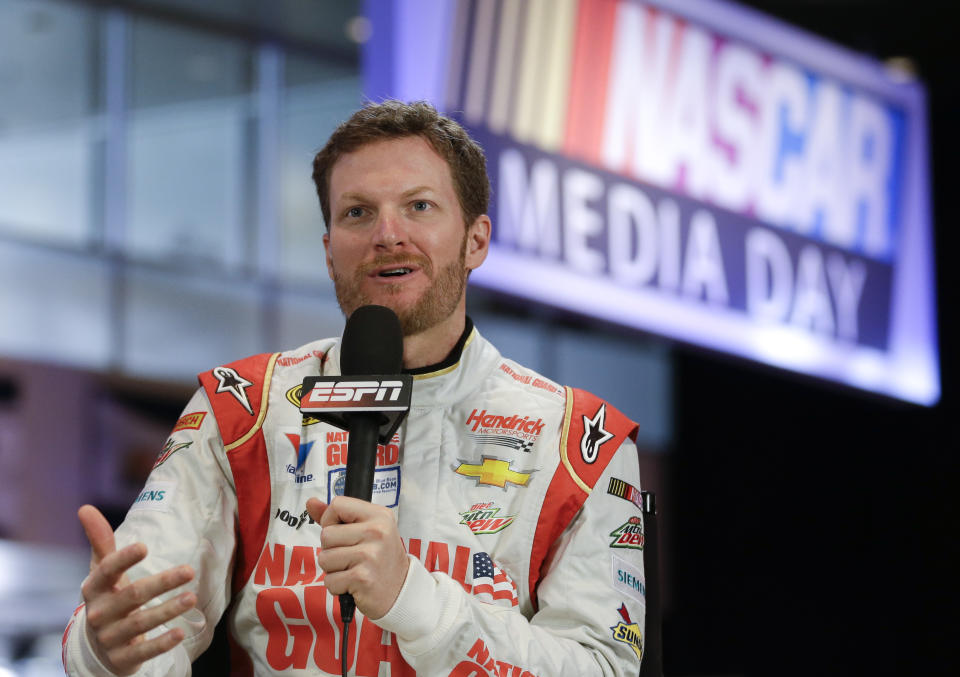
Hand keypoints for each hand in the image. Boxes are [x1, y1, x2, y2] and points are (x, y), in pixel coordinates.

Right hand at [77, 505, 196, 674]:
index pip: (107, 571)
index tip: (144, 546)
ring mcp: (109, 638)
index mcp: (94, 588)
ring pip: (139, 623)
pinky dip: (161, 643)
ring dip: (167, 610)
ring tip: (192, 598)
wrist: (95, 647)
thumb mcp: (102, 572)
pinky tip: (180, 633)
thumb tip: (85, 508)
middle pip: (132, 596)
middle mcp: (99, 613)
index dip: (123, 559)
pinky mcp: (121, 659)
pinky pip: (142, 652)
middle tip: (189, 570)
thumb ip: (100, 541)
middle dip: (161, 583)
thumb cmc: (107, 598)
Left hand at [308, 496, 408, 619]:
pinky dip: (337, 586)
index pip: (337, 505)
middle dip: (331, 549)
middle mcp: (377, 532)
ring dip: (333, 570)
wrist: (401, 591)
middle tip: (352, 557)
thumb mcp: (366, 529)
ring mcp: (370, 555)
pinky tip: (354, 584)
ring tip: (353, 570)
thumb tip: (311, 502)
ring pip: (324, 558)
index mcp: (379, 515)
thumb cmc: (380, 558)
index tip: (343, 533)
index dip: (331, 520)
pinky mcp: (362, 578)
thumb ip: (338, 516)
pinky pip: (329, 580)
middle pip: (326, 534)